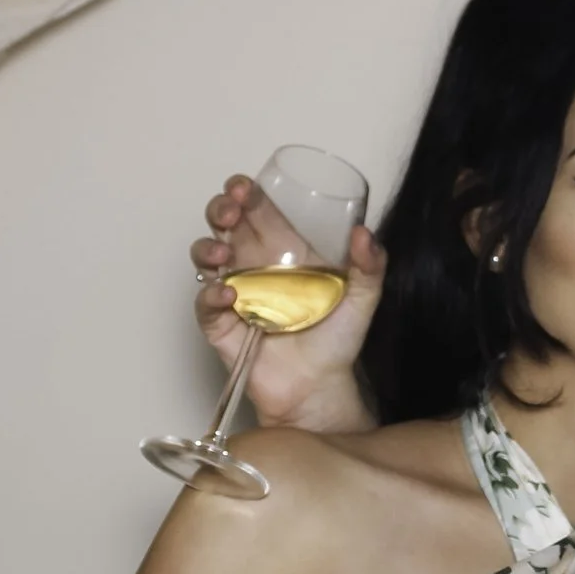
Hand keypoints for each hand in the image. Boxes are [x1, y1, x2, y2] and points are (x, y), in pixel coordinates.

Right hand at [192, 175, 381, 434]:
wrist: (320, 387)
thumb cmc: (337, 341)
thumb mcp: (363, 299)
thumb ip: (370, 265)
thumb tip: (363, 233)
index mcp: (283, 252)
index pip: (257, 212)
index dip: (245, 194)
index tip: (244, 186)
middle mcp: (253, 267)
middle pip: (224, 225)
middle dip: (219, 209)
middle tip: (229, 210)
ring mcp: (234, 294)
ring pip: (205, 257)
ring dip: (207, 248)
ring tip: (222, 253)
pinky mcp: (221, 325)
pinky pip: (205, 304)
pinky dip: (210, 296)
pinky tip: (228, 295)